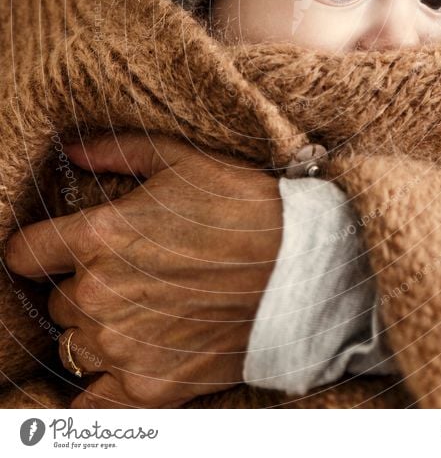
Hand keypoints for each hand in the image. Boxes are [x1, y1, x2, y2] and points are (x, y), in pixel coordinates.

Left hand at [5, 134, 282, 407]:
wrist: (301, 268)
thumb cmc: (241, 206)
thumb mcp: (181, 160)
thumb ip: (115, 152)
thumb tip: (69, 151)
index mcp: (99, 235)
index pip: (23, 253)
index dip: (38, 248)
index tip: (58, 248)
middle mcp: (100, 294)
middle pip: (58, 300)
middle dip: (85, 285)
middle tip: (133, 273)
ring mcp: (123, 346)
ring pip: (75, 344)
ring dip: (99, 329)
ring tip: (145, 311)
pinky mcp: (150, 387)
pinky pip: (94, 402)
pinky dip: (103, 386)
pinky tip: (129, 363)